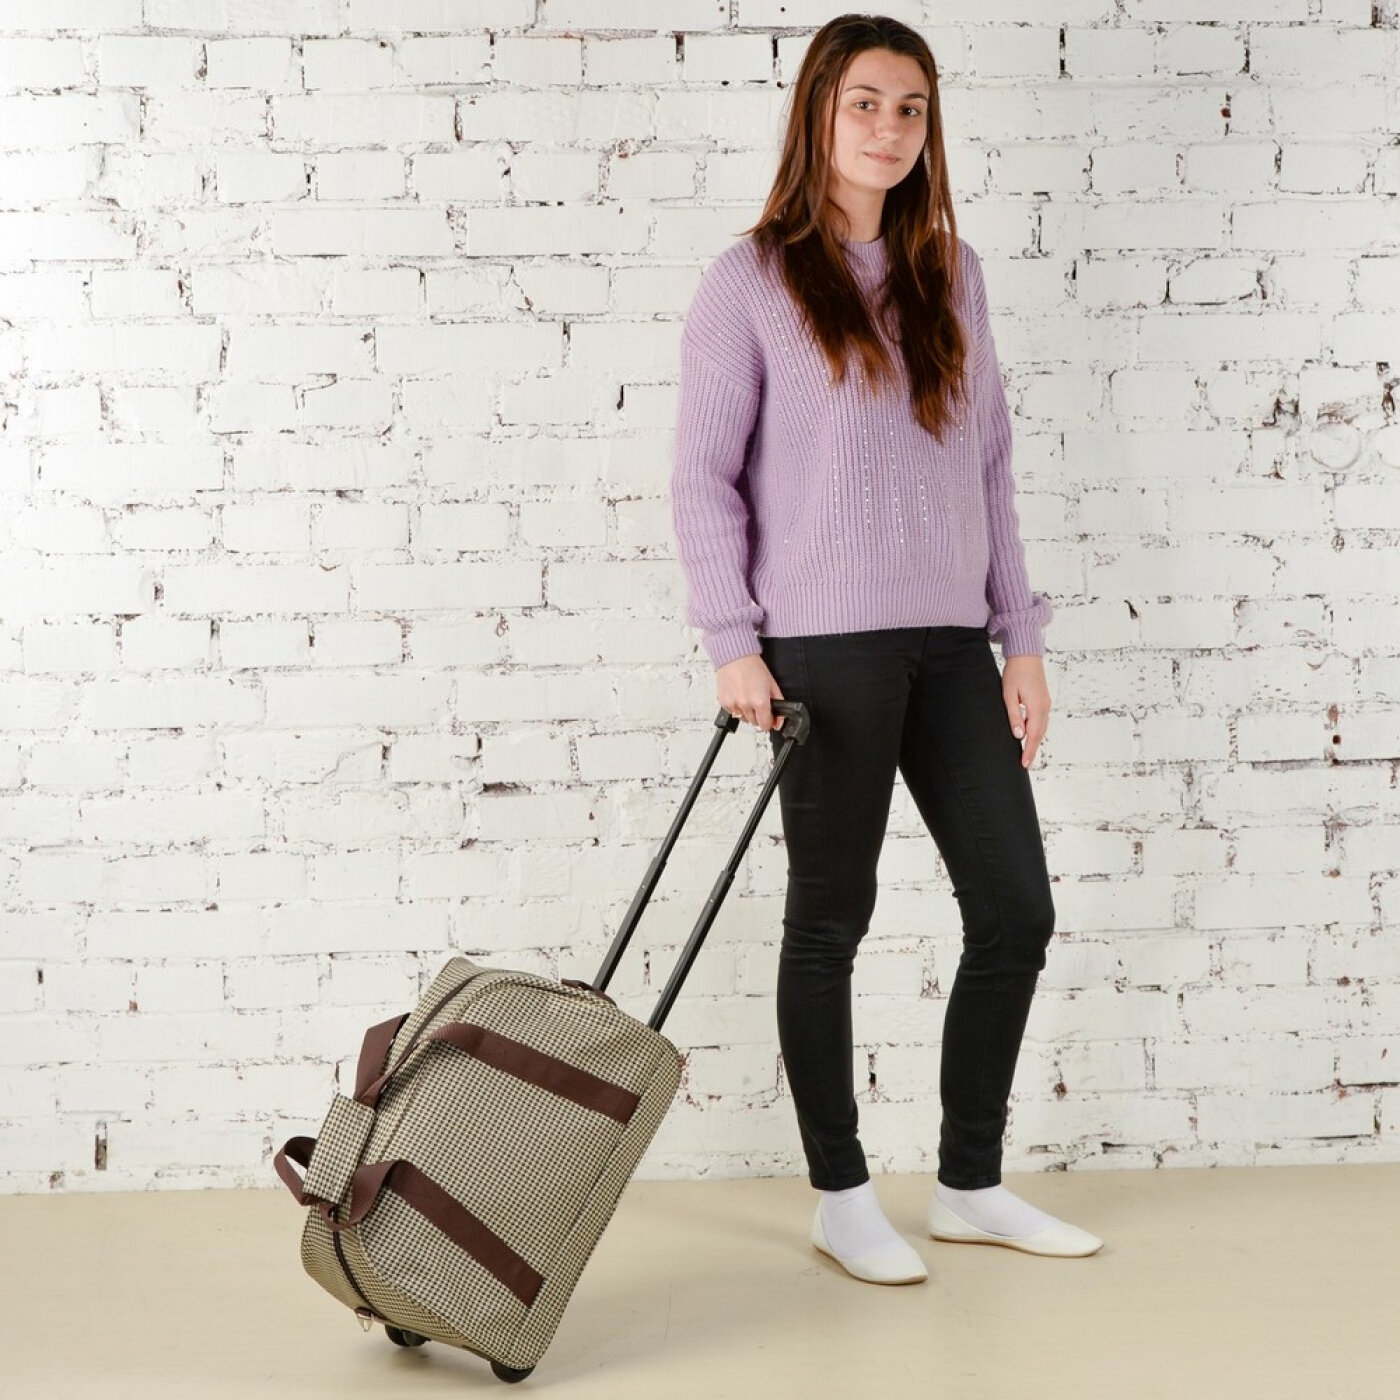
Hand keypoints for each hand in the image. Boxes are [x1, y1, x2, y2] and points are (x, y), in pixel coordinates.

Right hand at [716, 654, 785, 729]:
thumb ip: (778, 705)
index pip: (765, 725)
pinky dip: (737, 707)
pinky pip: (732, 713)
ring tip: (748, 696)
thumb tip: (778, 722)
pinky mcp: (724, 702)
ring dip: (747, 712)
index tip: (769, 717)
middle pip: (755, 723)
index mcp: (759, 701)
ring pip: (743, 719)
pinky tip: (739, 695)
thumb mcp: (772, 685)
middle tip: (758, 701)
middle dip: (759, 715)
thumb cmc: (753, 667)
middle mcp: (745, 705)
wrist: (735, 656)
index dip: (769, 722)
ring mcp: (733, 704)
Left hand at [1002, 654, 1049, 768]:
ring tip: (1027, 754)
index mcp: (1036, 707)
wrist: (1026, 655)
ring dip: (1035, 742)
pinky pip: (1042, 721)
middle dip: (1033, 750)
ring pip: (1042, 728)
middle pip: (1040, 734)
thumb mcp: (1009, 695)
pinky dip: (1037, 731)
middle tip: (1025, 764)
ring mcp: (1046, 704)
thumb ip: (1013, 716)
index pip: (1033, 735)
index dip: (1029, 751)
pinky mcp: (1044, 701)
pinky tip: (1029, 736)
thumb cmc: (1015, 672)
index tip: (1025, 764)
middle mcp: (1045, 707)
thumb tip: (1018, 735)